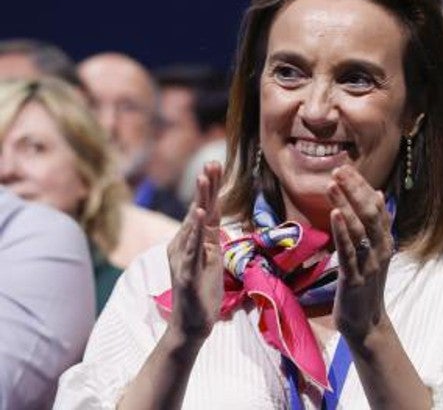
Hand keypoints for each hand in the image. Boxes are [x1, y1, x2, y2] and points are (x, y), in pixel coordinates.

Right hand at [166, 161, 223, 341]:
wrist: (192, 324)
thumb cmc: (202, 290)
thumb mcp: (210, 256)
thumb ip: (209, 235)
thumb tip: (212, 215)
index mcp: (191, 240)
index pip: (203, 209)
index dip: (210, 187)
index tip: (216, 164)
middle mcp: (183, 245)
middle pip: (197, 210)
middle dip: (205, 186)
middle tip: (210, 163)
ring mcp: (183, 258)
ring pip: (193, 224)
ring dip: (199, 200)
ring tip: (203, 179)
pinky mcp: (187, 273)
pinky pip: (192, 249)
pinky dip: (194, 231)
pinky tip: (198, 216)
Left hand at [328, 165, 395, 344]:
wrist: (367, 324)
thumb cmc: (366, 286)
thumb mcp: (374, 253)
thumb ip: (376, 226)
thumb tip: (378, 195)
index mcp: (385, 241)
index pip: (376, 206)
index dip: (362, 186)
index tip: (347, 167)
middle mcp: (381, 248)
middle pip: (369, 212)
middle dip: (354, 189)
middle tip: (338, 169)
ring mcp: (369, 263)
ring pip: (359, 227)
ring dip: (346, 203)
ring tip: (332, 183)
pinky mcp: (355, 278)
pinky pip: (349, 250)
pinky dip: (342, 231)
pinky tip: (335, 213)